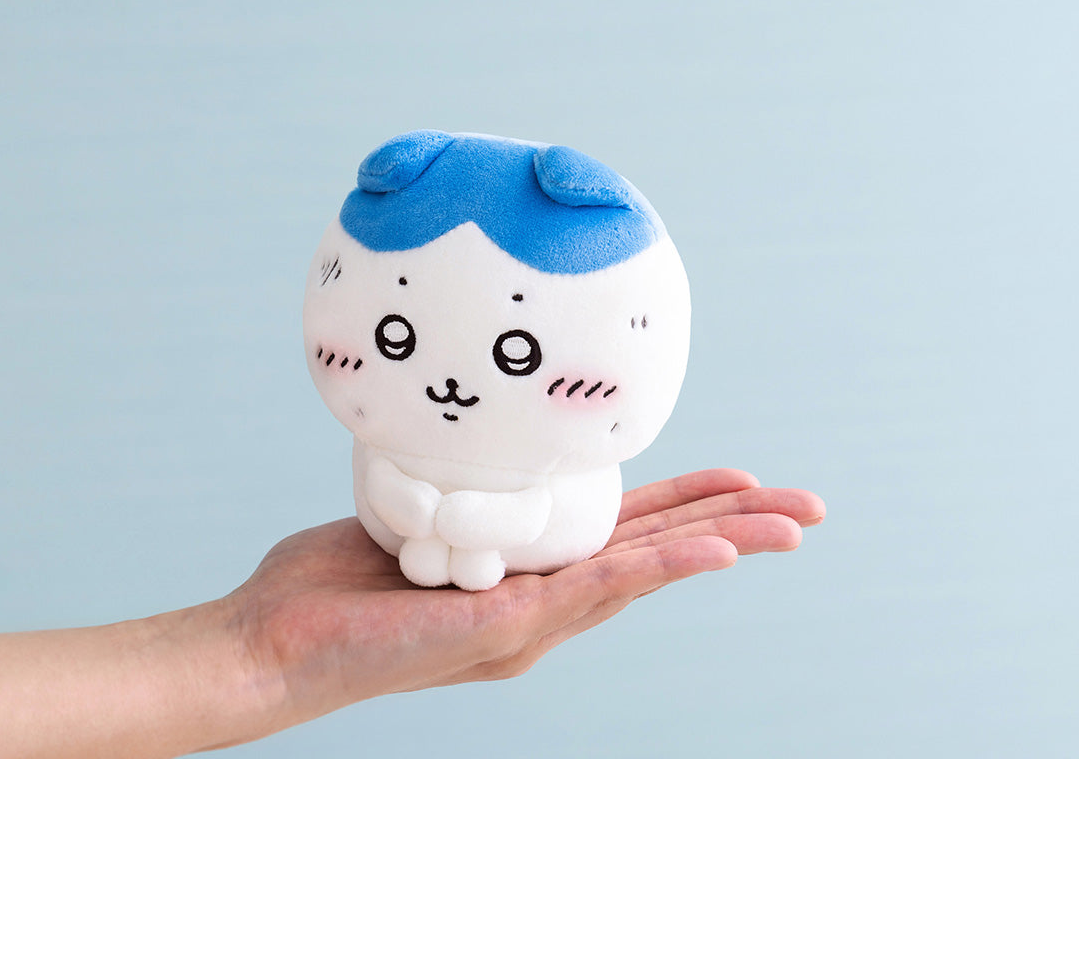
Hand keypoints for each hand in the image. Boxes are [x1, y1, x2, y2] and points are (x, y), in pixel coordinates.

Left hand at [223, 468, 824, 742]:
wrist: (275, 643)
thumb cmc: (337, 585)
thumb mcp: (422, 521)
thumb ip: (468, 495)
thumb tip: (487, 443)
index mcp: (528, 578)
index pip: (625, 536)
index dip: (687, 508)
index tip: (744, 480)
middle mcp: (542, 608)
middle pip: (655, 558)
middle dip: (736, 529)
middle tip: (811, 509)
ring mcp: (528, 623)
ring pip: (642, 575)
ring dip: (719, 546)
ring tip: (787, 527)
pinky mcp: (502, 629)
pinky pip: (592, 591)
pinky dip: (656, 570)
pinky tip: (713, 553)